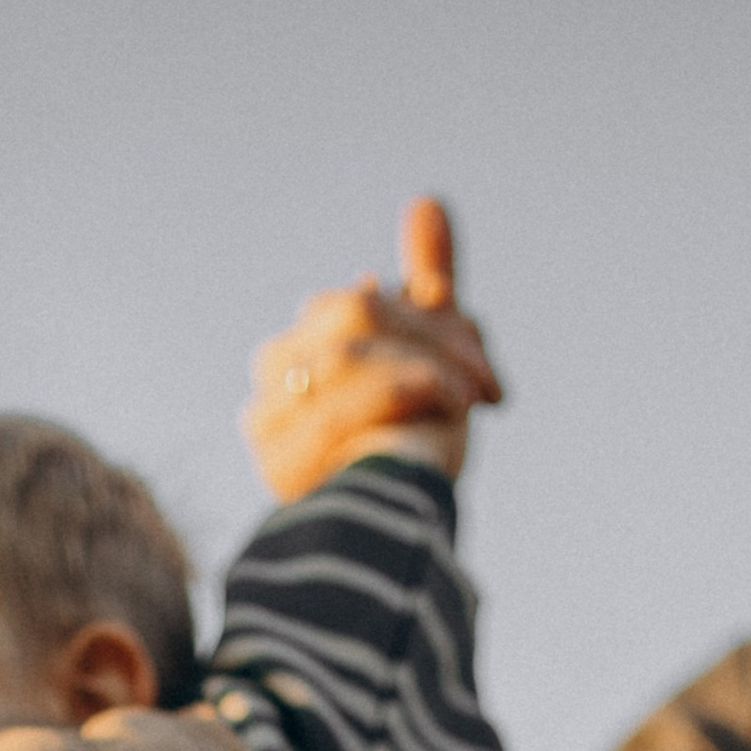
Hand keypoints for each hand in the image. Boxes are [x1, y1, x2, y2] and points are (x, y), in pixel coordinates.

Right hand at [243, 197, 504, 505]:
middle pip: (354, 310)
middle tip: (484, 383)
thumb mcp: (430, 358)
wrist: (401, 550)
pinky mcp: (280, 454)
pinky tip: (448, 408)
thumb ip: (422, 286)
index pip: (357, 306)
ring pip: (354, 336)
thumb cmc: (414, 465)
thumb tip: (425, 200)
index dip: (425, 321)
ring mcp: (266, 423)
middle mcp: (267, 390)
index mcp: (292, 363)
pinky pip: (350, 383)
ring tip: (469, 402)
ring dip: (430, 360)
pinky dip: (409, 385)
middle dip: (432, 335)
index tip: (474, 366)